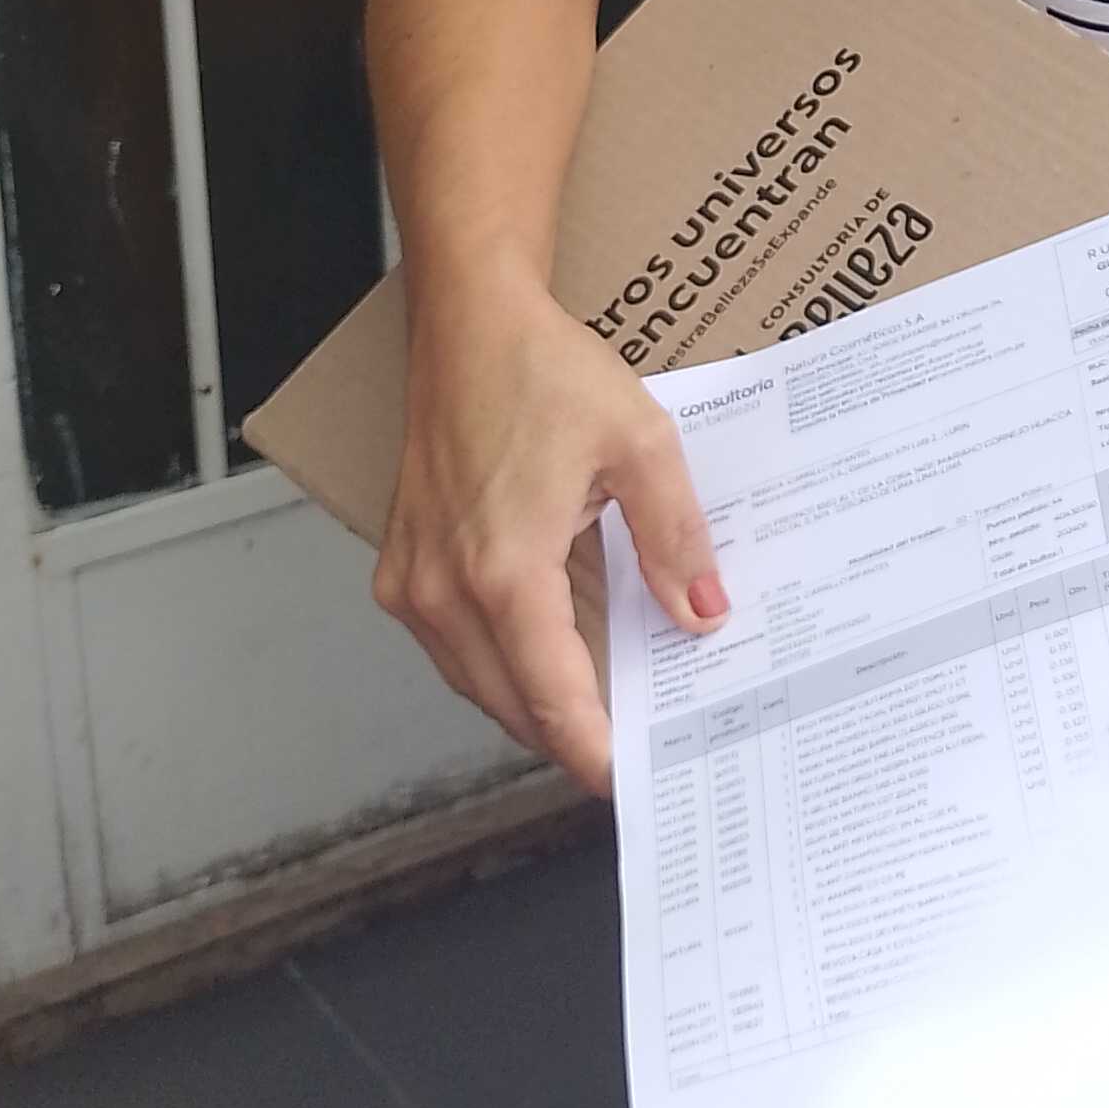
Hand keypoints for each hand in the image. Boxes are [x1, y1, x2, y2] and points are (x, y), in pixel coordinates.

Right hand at [374, 257, 725, 793]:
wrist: (469, 324)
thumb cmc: (546, 372)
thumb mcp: (640, 445)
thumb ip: (675, 539)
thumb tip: (705, 616)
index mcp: (503, 570)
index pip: (554, 698)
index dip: (595, 751)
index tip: (634, 783)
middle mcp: (443, 591)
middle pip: (513, 705)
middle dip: (573, 736)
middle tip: (637, 753)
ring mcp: (413, 584)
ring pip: (479, 684)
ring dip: (536, 703)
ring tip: (606, 713)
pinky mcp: (403, 570)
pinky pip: (456, 649)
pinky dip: (504, 665)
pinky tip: (555, 655)